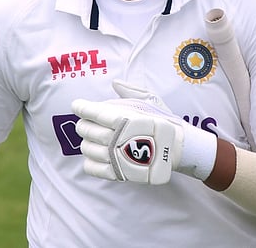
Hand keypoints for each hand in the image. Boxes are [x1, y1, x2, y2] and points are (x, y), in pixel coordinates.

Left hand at [71, 81, 216, 184]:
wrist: (178, 148)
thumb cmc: (163, 122)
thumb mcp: (151, 100)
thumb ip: (130, 91)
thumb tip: (115, 83)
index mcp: (122, 118)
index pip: (91, 112)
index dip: (80, 107)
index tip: (77, 105)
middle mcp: (116, 137)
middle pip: (84, 130)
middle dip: (83, 124)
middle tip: (89, 123)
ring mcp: (115, 156)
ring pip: (85, 148)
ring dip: (87, 142)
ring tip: (96, 139)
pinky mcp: (117, 172)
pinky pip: (91, 167)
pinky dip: (89, 161)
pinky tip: (97, 154)